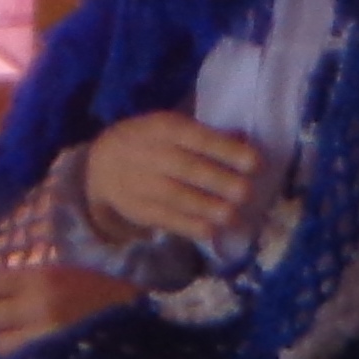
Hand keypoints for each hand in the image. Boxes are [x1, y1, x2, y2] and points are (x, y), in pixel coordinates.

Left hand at [0, 263, 142, 355]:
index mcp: (43, 278)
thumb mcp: (66, 274)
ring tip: (27, 343)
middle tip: (12, 321)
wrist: (144, 327)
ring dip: (8, 345)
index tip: (0, 296)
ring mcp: (43, 340)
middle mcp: (38, 306)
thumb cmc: (104, 297)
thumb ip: (29, 282)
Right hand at [82, 111, 261, 241]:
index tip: (256, 163)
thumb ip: (207, 134)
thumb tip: (246, 139)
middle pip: (189, 169)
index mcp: (164, 128)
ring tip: (235, 216)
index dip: (227, 150)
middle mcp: (152, 155)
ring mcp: (143, 184)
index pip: (198, 138)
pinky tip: (211, 231)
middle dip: (220, 182)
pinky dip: (190, 227)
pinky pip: (167, 219)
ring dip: (209, 208)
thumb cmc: (151, 141)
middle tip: (247, 193)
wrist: (102, 165)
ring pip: (178, 197)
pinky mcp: (140, 210)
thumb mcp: (172, 127)